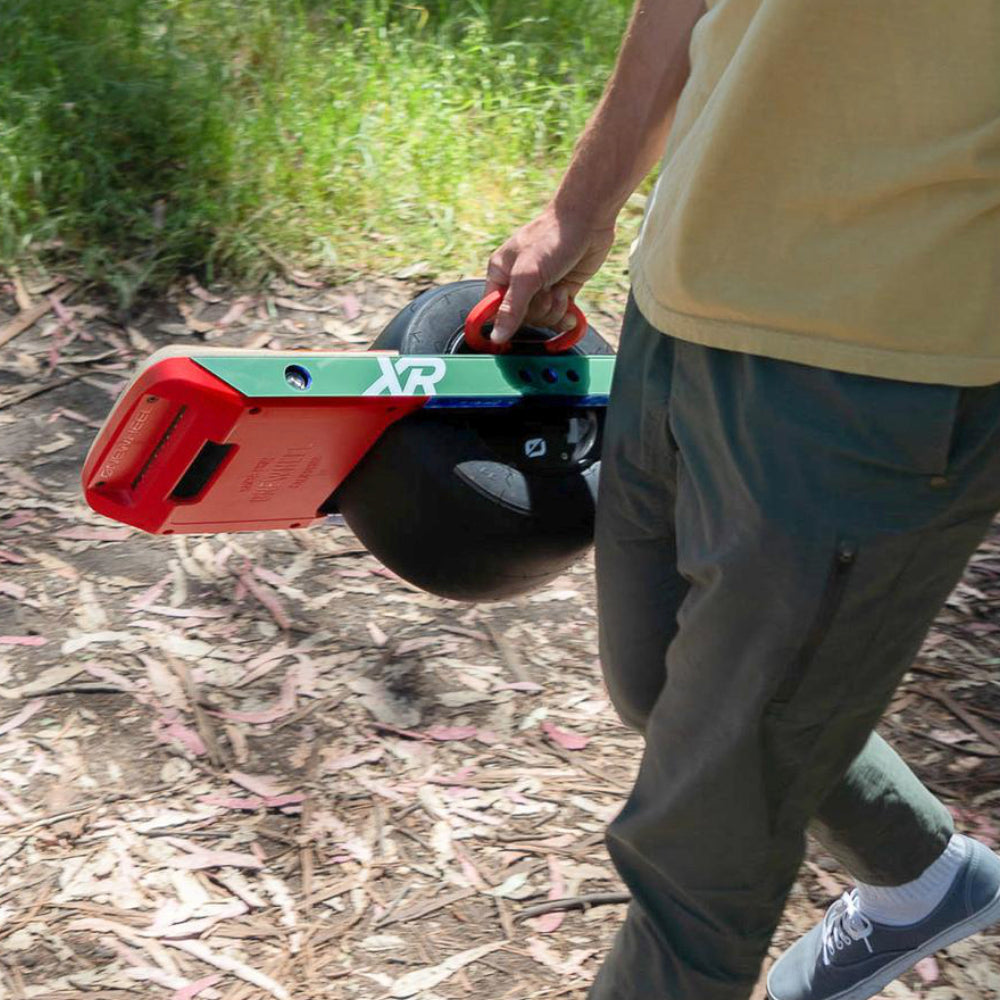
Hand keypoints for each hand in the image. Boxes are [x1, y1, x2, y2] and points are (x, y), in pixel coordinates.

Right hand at [485, 204, 615, 344]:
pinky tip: (570, 304)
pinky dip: (566, 314)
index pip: (493, 311)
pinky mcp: (561, 290)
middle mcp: (518, 282)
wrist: (588, 220)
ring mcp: (541, 287)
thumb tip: (497, 336)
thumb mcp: (527, 275)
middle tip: (547, 292)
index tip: (514, 329)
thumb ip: (511, 309)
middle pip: (521, 319)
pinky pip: (558, 316)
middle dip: (538, 311)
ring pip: (542, 319)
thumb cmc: (552, 238)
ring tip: (560, 289)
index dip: (503, 323)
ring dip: (554, 310)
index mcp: (501, 274)